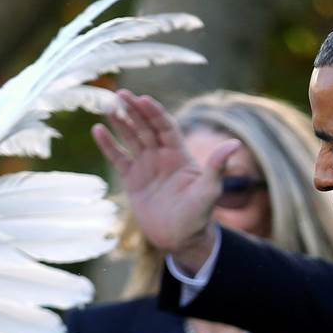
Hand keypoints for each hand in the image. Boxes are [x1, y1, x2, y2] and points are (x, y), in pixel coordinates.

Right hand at [92, 89, 237, 272]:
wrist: (180, 238)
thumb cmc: (199, 216)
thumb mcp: (209, 191)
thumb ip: (217, 167)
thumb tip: (234, 144)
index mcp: (179, 154)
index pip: (165, 126)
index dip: (154, 113)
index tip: (142, 99)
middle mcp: (162, 155)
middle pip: (146, 127)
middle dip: (134, 111)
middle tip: (119, 94)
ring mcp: (146, 166)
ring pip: (131, 138)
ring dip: (119, 122)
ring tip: (107, 107)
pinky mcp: (133, 179)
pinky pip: (119, 157)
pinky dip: (108, 145)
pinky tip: (97, 130)